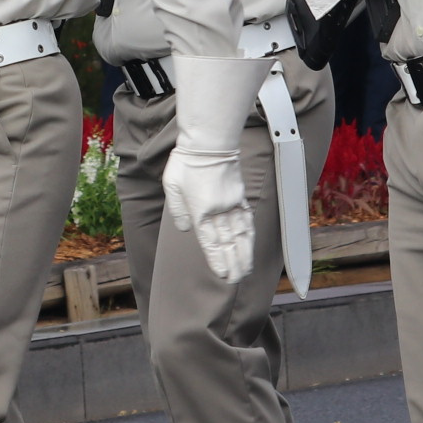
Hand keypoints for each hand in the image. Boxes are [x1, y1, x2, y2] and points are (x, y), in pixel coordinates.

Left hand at [162, 55, 270, 283]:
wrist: (209, 142)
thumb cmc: (186, 163)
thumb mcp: (171, 187)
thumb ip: (178, 211)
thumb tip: (184, 229)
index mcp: (201, 212)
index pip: (211, 243)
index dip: (218, 261)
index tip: (223, 275)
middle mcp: (219, 211)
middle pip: (229, 243)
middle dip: (234, 263)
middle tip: (237, 280)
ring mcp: (232, 204)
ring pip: (241, 234)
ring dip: (244, 253)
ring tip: (246, 269)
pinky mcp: (239, 195)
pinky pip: (246, 218)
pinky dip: (249, 233)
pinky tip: (250, 242)